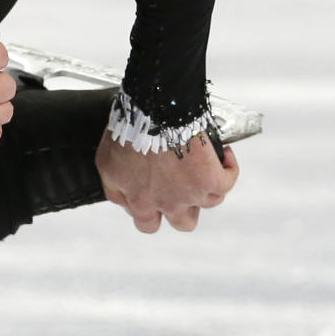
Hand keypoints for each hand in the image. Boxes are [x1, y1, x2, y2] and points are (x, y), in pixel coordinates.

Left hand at [95, 129, 238, 232]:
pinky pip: (227, 181)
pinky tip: (222, 154)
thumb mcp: (106, 164)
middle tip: (183, 183)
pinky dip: (228, 168)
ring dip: (207, 184)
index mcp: (141, 201)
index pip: (148, 223)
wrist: (154, 112)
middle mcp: (167, 203)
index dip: (154, 211)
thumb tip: (124, 200)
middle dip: (185, 207)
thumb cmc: (129, 132)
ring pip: (209, 202)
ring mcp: (191, 193)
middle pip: (183, 222)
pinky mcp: (211, 179)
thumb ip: (115, 189)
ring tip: (202, 161)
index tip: (156, 194)